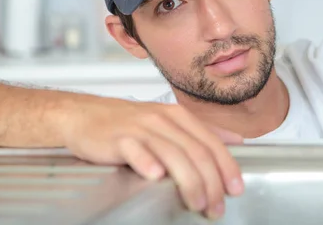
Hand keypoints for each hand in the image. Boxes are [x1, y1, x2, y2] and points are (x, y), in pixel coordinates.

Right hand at [58, 96, 243, 219]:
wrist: (85, 115)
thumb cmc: (128, 122)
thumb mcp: (169, 121)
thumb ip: (202, 132)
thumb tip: (236, 141)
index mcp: (179, 116)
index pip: (211, 142)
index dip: (226, 167)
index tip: (235, 188)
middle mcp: (163, 120)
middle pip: (196, 151)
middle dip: (210, 182)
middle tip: (215, 206)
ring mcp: (141, 128)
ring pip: (172, 153)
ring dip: (188, 181)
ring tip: (196, 202)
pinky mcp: (119, 138)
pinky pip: (136, 149)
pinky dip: (147, 162)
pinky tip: (155, 176)